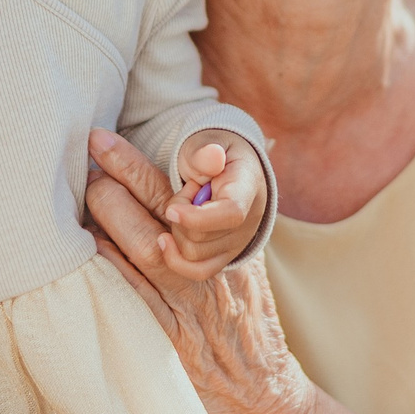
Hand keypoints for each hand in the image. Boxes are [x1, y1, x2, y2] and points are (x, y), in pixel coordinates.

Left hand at [84, 129, 315, 413]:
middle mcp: (205, 271)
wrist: (267, 408)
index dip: (133, 164)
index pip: (175, 191)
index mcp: (226, 245)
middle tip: (80, 170)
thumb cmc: (250, 334)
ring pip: (131, 250)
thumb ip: (224, 224)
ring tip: (70, 206)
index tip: (101, 140)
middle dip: (110, 186)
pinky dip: (96, 272)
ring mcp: (182, 307)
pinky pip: (121, 297)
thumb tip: (213, 160)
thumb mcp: (250, 272)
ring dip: (97, 224)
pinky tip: (70, 259)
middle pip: (148, 213)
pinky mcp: (160, 341)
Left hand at [126, 129, 265, 280]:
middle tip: (185, 193)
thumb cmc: (212, 152)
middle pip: (203, 239)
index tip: (171, 210)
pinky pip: (198, 271)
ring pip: (194, 257)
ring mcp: (238, 243)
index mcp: (248, 189)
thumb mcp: (207, 142)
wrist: (228, 167)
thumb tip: (212, 156)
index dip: (197, 218)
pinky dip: (175, 259)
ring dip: (178, 232)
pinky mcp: (224, 256)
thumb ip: (204, 152)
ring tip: (185, 208)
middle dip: (180, 217)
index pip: (231, 214)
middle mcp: (249, 222)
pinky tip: (164, 240)